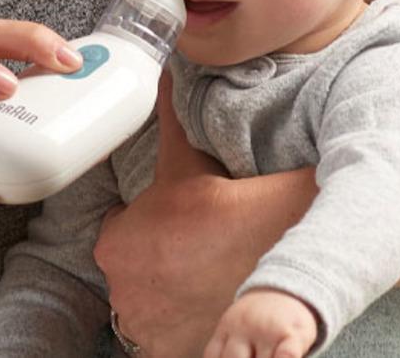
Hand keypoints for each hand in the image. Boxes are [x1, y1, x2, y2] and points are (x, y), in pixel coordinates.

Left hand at [96, 72, 318, 355]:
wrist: (284, 274)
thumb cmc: (233, 218)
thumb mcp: (193, 161)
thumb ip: (169, 117)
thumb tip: (159, 69)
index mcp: (116, 242)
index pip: (120, 228)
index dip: (151, 219)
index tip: (180, 217)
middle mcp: (120, 289)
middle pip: (135, 266)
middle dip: (159, 256)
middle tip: (200, 242)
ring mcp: (144, 328)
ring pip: (151, 302)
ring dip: (171, 292)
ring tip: (209, 271)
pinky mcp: (169, 354)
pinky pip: (168, 337)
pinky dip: (185, 324)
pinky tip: (211, 301)